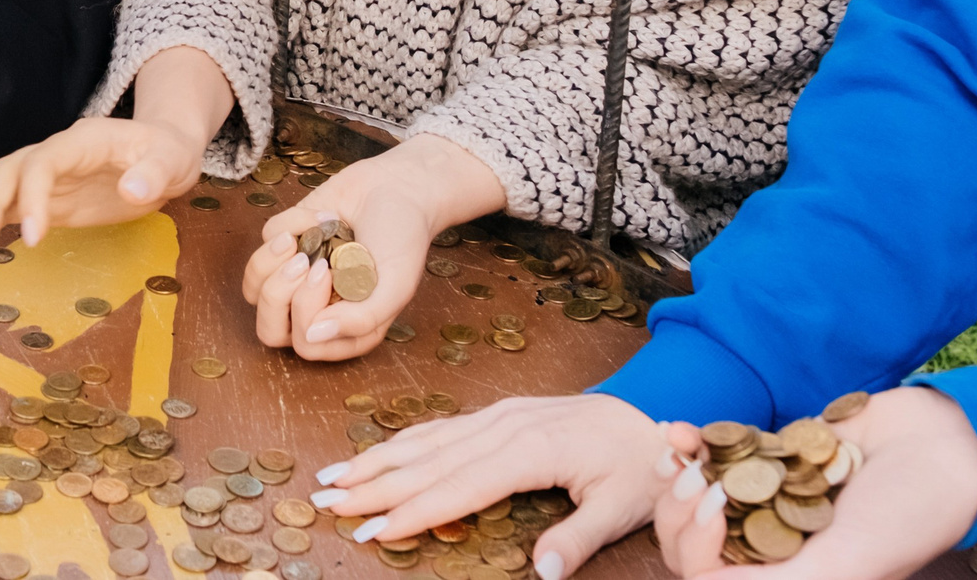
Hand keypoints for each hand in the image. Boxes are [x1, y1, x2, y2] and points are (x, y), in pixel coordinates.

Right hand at [0, 117, 206, 248]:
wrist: (165, 151)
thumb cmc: (169, 151)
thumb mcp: (174, 159)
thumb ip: (154, 173)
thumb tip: (132, 190)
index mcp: (82, 141)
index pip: (43, 163)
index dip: (33, 196)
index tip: (36, 238)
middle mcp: (57, 153)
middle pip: (10, 169)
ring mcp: (51, 176)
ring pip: (3, 184)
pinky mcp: (52, 197)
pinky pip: (14, 204)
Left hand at [237, 134, 506, 360]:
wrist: (399, 186)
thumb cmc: (402, 239)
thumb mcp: (395, 285)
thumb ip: (362, 320)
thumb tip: (312, 337)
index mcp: (346, 330)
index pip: (305, 344)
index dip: (306, 311)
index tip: (329, 272)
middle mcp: (317, 310)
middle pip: (269, 328)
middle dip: (278, 293)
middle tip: (306, 262)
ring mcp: (297, 278)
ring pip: (254, 289)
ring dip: (272, 259)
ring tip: (300, 239)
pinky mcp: (285, 242)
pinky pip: (265, 239)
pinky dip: (292, 222)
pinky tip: (325, 215)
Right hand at [307, 393, 670, 576]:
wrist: (648, 412)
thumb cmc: (638, 465)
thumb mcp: (622, 507)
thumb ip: (577, 538)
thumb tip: (543, 574)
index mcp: (531, 451)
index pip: (460, 486)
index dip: (414, 510)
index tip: (375, 528)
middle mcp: (504, 427)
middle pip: (429, 460)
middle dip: (375, 482)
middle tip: (328, 499)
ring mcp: (497, 416)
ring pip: (426, 439)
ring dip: (378, 458)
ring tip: (335, 474)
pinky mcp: (497, 413)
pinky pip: (440, 428)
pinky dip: (403, 442)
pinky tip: (378, 454)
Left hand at [652, 388, 976, 578]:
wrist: (948, 443)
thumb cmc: (912, 512)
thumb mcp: (852, 561)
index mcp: (793, 577)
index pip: (711, 577)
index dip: (694, 547)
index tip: (712, 505)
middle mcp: (776, 545)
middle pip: (694, 538)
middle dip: (678, 509)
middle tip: (693, 475)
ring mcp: (771, 499)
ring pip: (699, 494)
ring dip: (678, 474)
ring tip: (678, 450)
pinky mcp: (774, 457)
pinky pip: (719, 456)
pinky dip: (693, 443)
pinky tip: (677, 429)